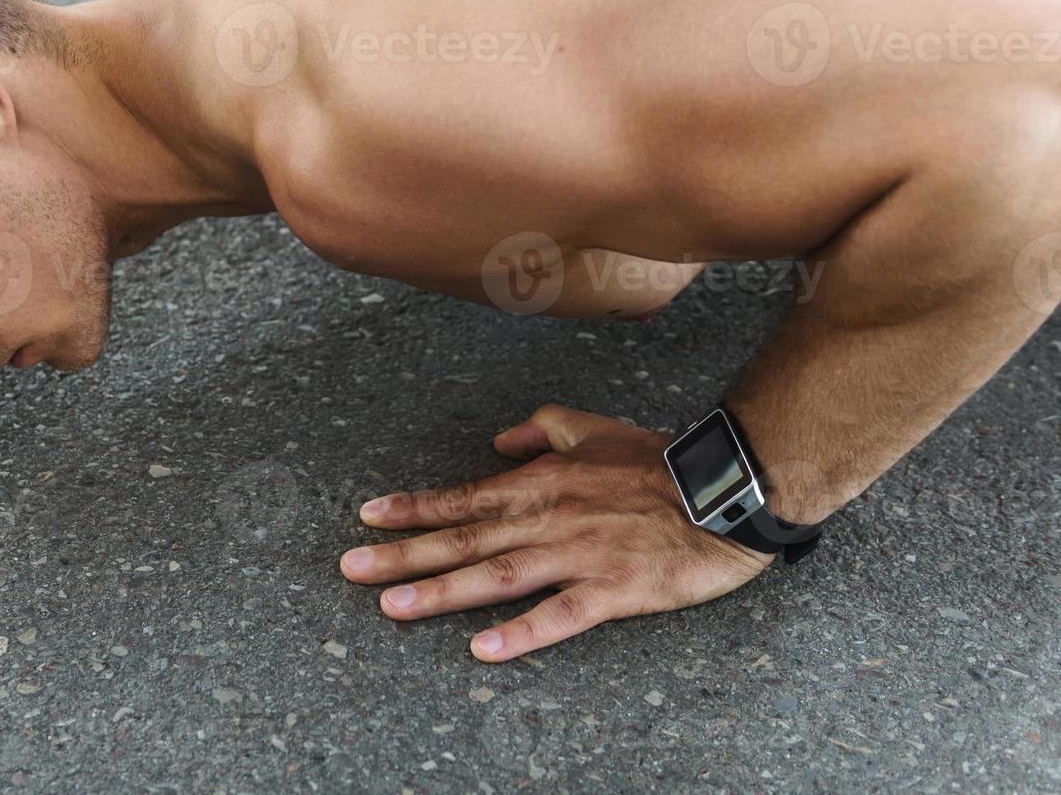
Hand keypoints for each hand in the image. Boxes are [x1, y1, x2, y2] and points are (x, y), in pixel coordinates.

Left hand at [339, 404, 772, 661]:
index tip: (368, 516)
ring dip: (442, 592)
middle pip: (465, 539)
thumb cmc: (660, 460)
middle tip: (351, 568)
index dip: (414, 508)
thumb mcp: (594, 429)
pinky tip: (482, 649)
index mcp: (542, 483)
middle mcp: (550, 517)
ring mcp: (579, 554)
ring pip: (498, 574)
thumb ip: (542, 430)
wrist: (728, 485)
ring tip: (393, 607)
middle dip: (404, 553)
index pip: (465, 498)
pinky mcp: (615, 589)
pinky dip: (521, 632)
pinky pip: (561, 614)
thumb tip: (501, 439)